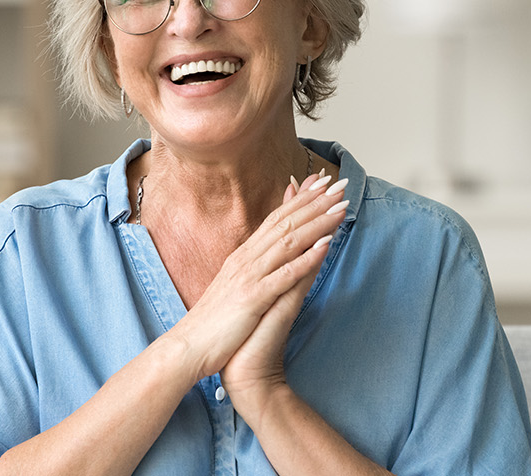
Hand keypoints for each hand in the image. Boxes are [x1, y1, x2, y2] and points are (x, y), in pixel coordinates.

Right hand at [163, 171, 347, 384]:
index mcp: (243, 257)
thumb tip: (268, 252)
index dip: (301, 199)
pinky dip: (306, 258)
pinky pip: (284, 275)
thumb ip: (254, 266)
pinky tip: (326, 245)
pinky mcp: (253, 298)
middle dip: (315, 203)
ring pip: (288, 242)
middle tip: (340, 185)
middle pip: (285, 223)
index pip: (276, 219)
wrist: (189, 347)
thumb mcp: (235, 287)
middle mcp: (246, 260)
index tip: (323, 182)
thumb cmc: (215, 323)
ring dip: (317, 223)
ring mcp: (249, 277)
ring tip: (341, 208)